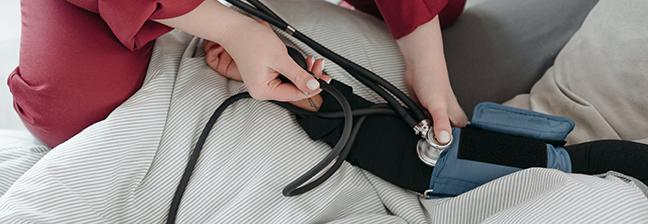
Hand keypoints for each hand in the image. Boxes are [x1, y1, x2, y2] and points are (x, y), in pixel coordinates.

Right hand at [155, 0, 319, 101]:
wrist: (236, 29)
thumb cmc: (251, 40)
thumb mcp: (280, 58)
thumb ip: (298, 75)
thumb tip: (313, 86)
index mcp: (263, 90)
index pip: (294, 95)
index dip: (312, 88)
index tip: (324, 80)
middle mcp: (261, 90)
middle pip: (293, 90)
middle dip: (308, 78)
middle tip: (319, 67)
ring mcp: (262, 83)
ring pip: (290, 83)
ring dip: (302, 73)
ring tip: (311, 61)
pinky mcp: (264, 76)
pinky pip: (284, 77)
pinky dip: (294, 70)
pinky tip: (302, 62)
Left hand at [396, 16, 467, 143]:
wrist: (418, 64)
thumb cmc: (432, 77)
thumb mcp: (438, 106)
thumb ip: (441, 123)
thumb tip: (445, 140)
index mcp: (455, 114)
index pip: (463, 135)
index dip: (461, 145)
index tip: (455, 158)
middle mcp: (446, 114)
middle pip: (449, 134)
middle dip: (446, 144)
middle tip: (440, 155)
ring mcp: (434, 111)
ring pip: (436, 129)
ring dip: (432, 136)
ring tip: (429, 146)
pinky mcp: (423, 108)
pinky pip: (424, 122)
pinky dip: (422, 127)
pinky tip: (419, 129)